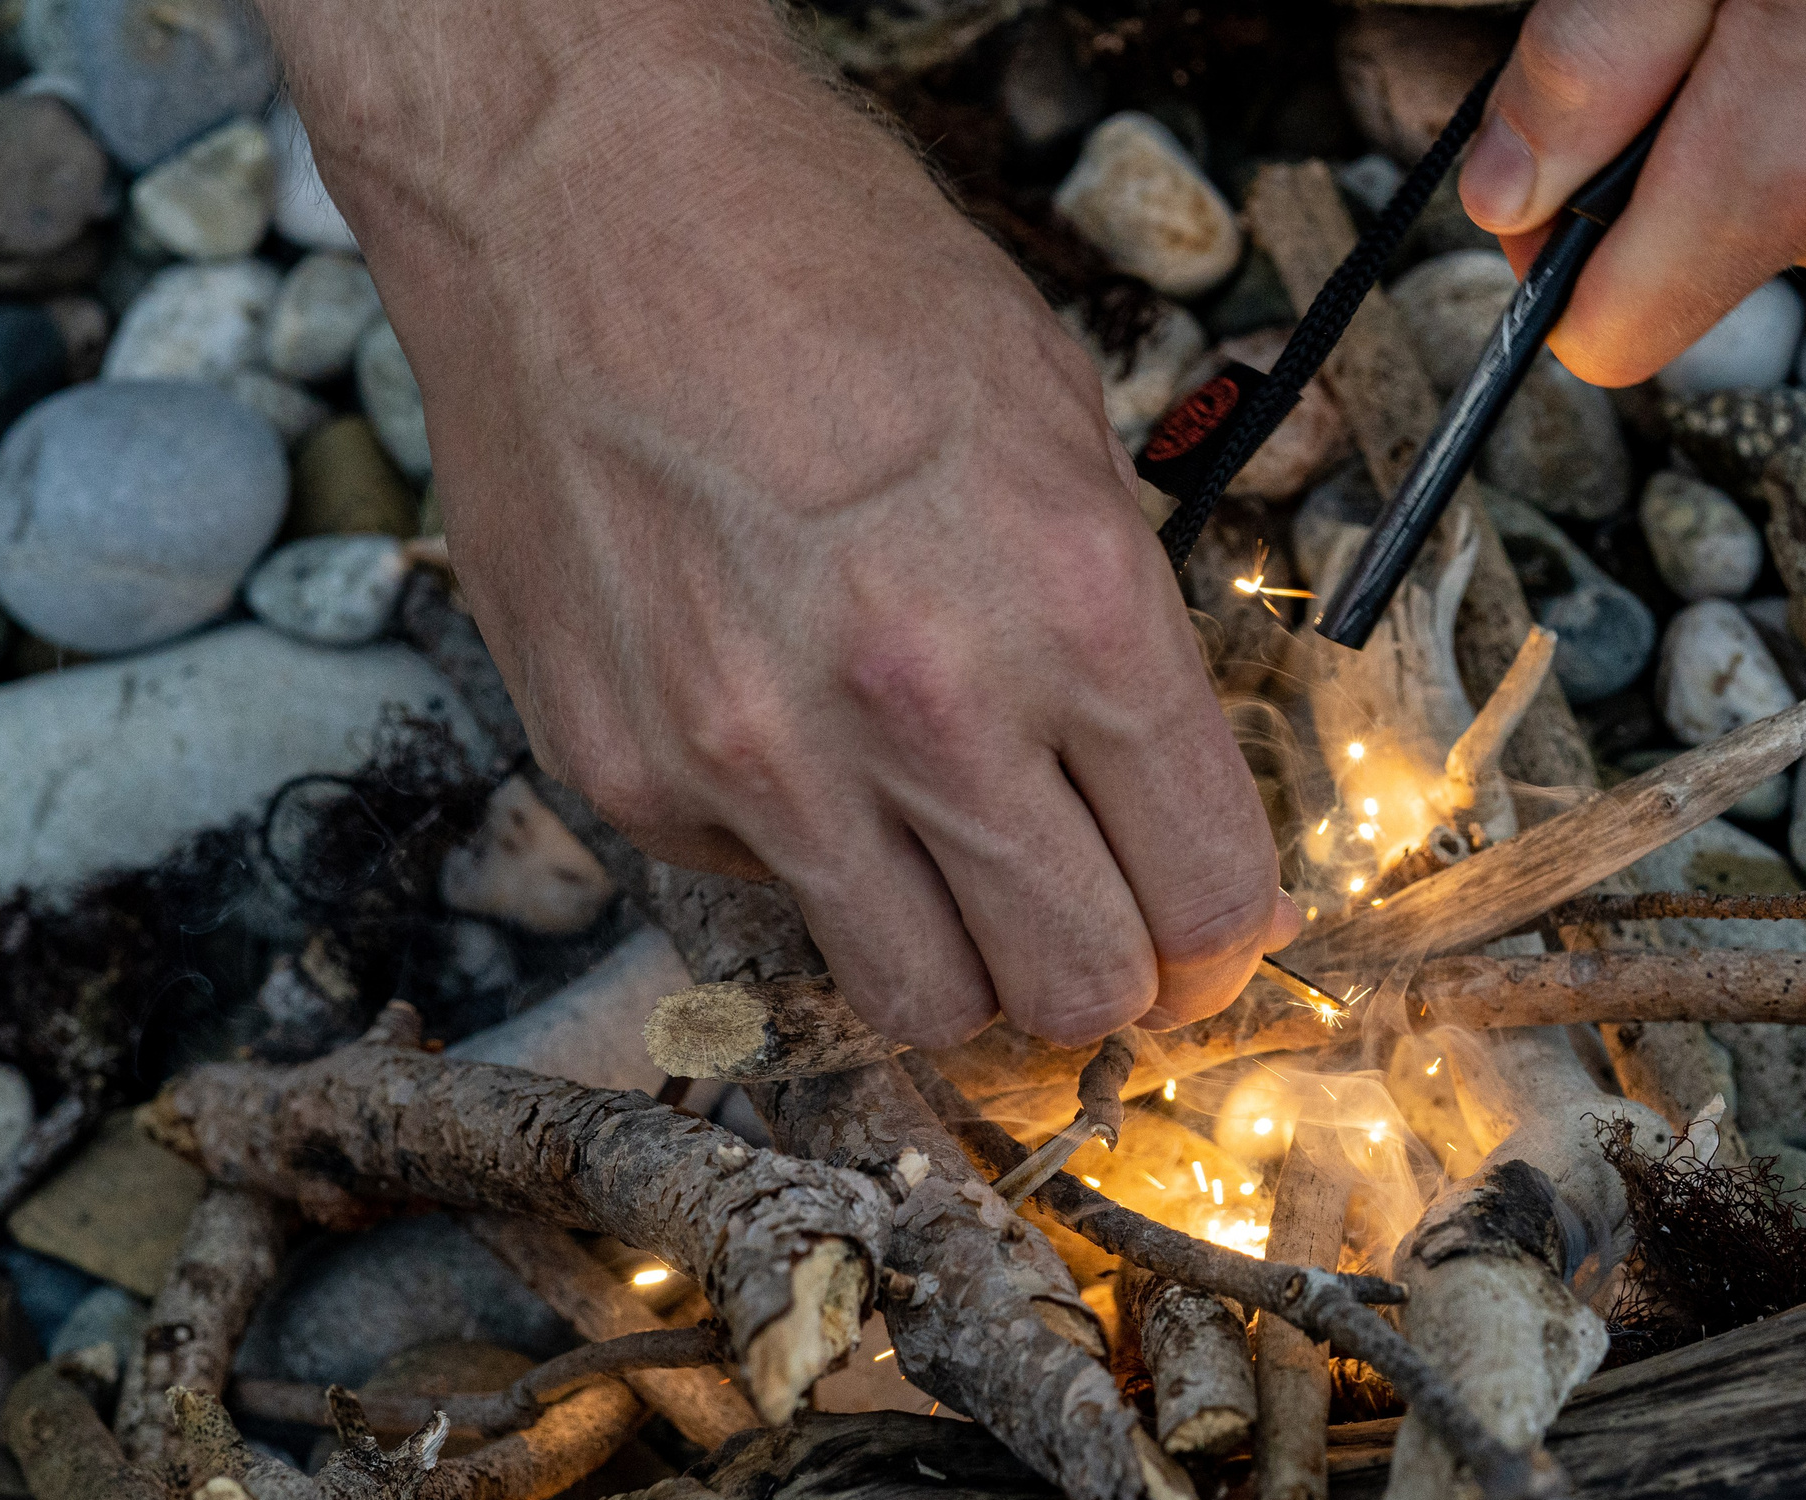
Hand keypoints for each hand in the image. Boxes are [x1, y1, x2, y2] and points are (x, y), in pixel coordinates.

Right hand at [267, 0, 1294, 1045]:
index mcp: (1076, 604)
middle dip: (1113, 985)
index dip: (1223, 942)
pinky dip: (811, 863)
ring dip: (970, 969)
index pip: (1205, 887)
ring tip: (964, 889)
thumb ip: (1126, 636)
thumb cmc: (839, 274)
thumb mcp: (1061, 424)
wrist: (582, 191)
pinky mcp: (628, 774)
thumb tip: (1171, 809)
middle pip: (1075, 987)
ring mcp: (761, 757)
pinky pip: (768, 899)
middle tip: (1103, 942)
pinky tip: (802, 749)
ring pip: (922, 1002)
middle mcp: (925, 705)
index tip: (1209, 943)